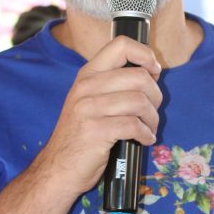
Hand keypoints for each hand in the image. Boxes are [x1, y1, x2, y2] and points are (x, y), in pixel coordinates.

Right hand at [40, 35, 162, 195]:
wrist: (57, 169)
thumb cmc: (80, 137)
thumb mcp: (90, 102)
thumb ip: (112, 85)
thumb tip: (150, 74)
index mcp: (87, 75)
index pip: (121, 45)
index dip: (145, 55)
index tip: (154, 72)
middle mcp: (86, 87)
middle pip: (139, 76)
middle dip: (156, 97)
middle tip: (152, 112)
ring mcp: (88, 109)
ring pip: (140, 101)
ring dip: (152, 119)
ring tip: (148, 129)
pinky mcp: (95, 131)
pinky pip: (134, 125)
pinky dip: (146, 134)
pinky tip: (144, 140)